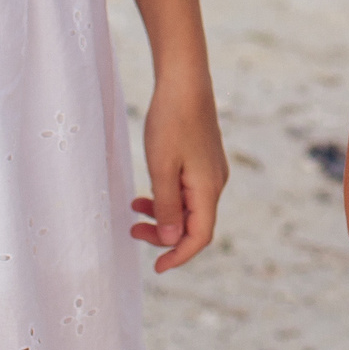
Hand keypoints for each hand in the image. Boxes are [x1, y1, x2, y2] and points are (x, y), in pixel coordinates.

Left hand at [129, 78, 227, 273]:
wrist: (185, 82)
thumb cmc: (171, 122)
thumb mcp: (161, 168)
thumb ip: (166, 207)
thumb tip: (171, 240)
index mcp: (208, 188)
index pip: (199, 236)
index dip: (178, 255)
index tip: (156, 267)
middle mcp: (215, 182)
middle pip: (194, 224)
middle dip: (164, 235)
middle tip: (133, 232)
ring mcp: (211, 170)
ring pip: (189, 207)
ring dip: (162, 215)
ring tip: (133, 210)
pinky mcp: (203, 159)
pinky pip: (187, 191)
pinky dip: (167, 198)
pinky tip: (146, 192)